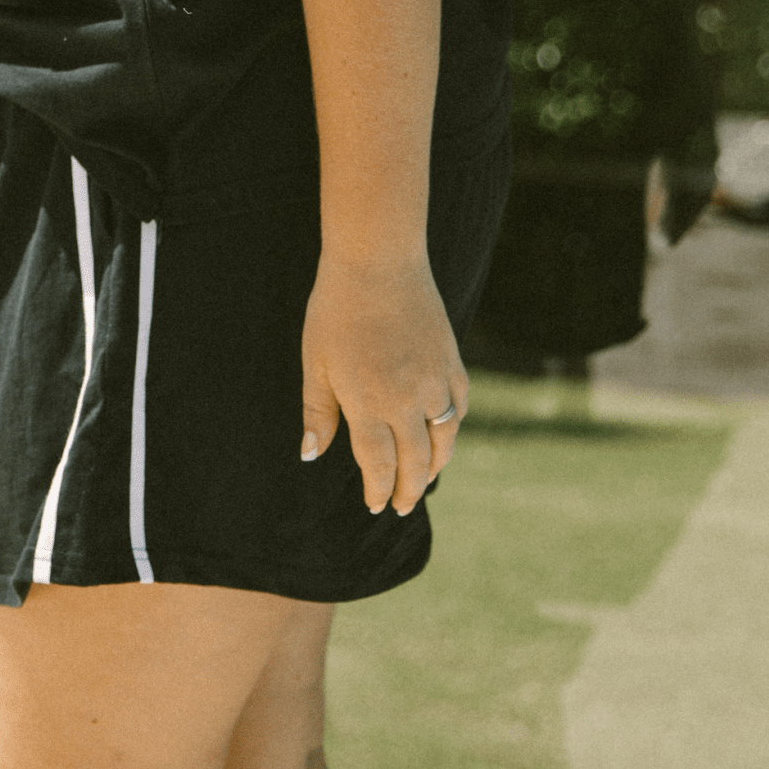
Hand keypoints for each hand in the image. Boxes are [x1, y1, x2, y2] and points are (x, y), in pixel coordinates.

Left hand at [300, 251, 466, 516]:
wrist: (378, 261)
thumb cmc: (336, 310)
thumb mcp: (316, 362)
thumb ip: (317, 413)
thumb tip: (311, 455)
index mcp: (368, 403)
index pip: (379, 465)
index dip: (378, 490)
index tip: (375, 505)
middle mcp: (407, 400)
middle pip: (416, 462)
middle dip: (408, 490)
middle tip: (401, 506)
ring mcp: (434, 381)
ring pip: (443, 440)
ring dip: (434, 466)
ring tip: (423, 479)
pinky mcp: (452, 362)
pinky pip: (458, 408)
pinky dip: (451, 429)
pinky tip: (442, 435)